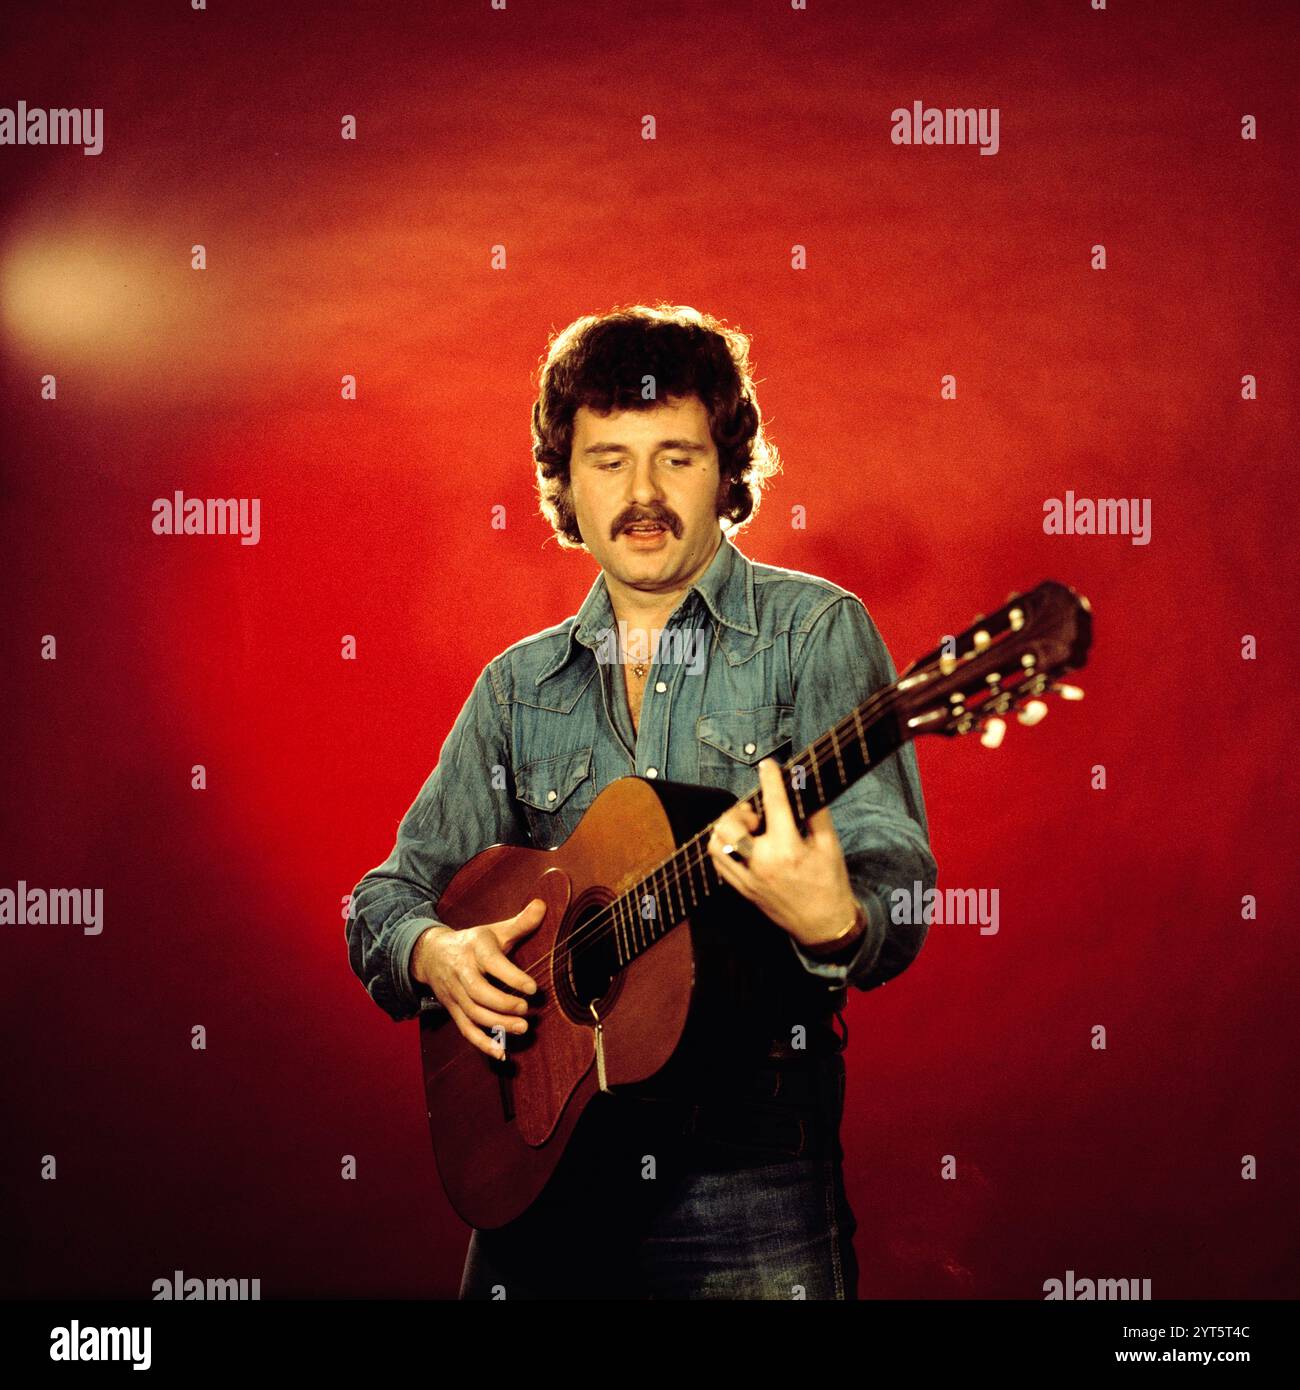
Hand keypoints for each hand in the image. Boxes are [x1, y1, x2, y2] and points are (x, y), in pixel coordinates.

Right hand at [411, 899, 544, 1058]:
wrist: (431, 954)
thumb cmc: (472, 943)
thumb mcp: (494, 930)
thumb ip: (520, 922)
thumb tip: (543, 905)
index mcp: (475, 949)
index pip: (492, 963)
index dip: (512, 977)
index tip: (533, 988)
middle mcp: (462, 972)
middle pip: (478, 993)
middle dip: (503, 1004)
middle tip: (526, 1010)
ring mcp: (455, 994)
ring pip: (473, 1012)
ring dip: (497, 1024)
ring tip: (522, 1028)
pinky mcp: (453, 1010)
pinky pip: (465, 1030)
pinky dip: (482, 1043)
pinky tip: (501, 1053)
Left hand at [707, 758, 859, 950]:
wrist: (823, 925)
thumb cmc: (829, 883)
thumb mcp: (830, 846)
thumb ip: (815, 813)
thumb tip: (803, 786)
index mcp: (788, 850)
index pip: (775, 804)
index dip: (770, 779)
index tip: (768, 766)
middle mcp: (763, 863)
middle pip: (730, 825)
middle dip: (740, 812)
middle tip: (757, 815)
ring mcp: (749, 878)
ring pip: (716, 843)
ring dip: (727, 828)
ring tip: (747, 829)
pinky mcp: (742, 889)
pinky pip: (717, 862)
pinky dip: (722, 847)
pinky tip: (740, 844)